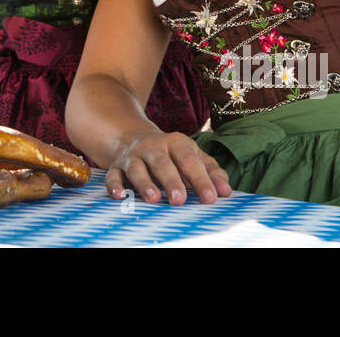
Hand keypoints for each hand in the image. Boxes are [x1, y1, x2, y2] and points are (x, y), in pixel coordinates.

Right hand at [104, 130, 232, 204]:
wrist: (136, 139)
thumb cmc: (172, 155)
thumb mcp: (194, 156)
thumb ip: (211, 172)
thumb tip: (225, 191)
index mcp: (176, 143)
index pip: (189, 160)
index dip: (201, 179)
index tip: (210, 198)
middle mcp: (153, 147)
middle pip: (162, 163)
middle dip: (171, 181)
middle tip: (180, 200)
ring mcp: (133, 156)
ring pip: (137, 168)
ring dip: (144, 183)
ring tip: (154, 199)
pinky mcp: (117, 166)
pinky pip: (113, 175)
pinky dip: (115, 186)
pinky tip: (119, 196)